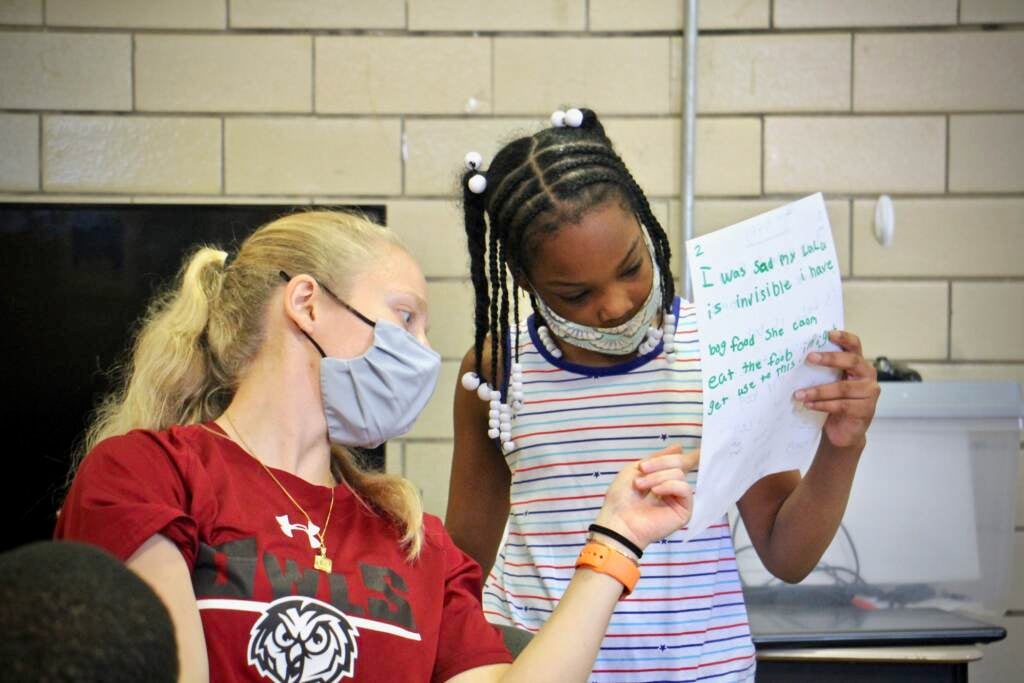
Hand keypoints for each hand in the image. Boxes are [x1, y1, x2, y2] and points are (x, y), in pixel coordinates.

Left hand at [593, 445, 696, 549]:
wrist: (618, 520)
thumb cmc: (621, 496)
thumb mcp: (635, 469)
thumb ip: (658, 458)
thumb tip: (679, 447)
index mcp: (663, 478)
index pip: (681, 464)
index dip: (692, 456)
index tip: (701, 449)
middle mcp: (673, 488)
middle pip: (680, 464)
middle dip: (660, 463)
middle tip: (642, 469)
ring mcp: (679, 499)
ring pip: (679, 475)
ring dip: (658, 477)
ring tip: (641, 486)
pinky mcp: (685, 511)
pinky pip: (684, 489)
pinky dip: (668, 486)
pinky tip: (655, 492)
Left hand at [794, 329, 879, 448]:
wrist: (845, 431)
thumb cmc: (836, 402)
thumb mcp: (832, 382)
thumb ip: (826, 370)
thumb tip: (799, 357)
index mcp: (859, 365)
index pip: (855, 346)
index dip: (844, 338)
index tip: (828, 333)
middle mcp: (868, 376)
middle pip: (852, 362)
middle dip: (830, 359)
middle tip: (810, 357)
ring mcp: (869, 394)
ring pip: (843, 387)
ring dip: (818, 390)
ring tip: (799, 394)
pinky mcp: (865, 410)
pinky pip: (841, 405)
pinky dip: (822, 404)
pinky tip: (808, 405)